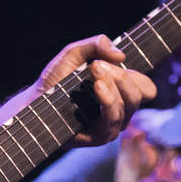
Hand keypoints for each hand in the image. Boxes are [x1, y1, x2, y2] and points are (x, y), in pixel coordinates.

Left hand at [37, 35, 155, 146]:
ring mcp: (112, 124)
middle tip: (96, 65)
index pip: (146, 88)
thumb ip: (97, 45)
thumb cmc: (56, 79)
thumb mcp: (75, 53)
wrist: (34, 101)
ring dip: (112, 85)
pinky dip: (107, 100)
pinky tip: (96, 87)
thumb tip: (120, 54)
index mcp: (120, 92)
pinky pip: (113, 119)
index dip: (138, 76)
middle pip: (139, 93)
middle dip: (120, 75)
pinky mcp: (100, 136)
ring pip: (128, 104)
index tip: (116, 61)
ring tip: (94, 72)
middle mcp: (120, 110)